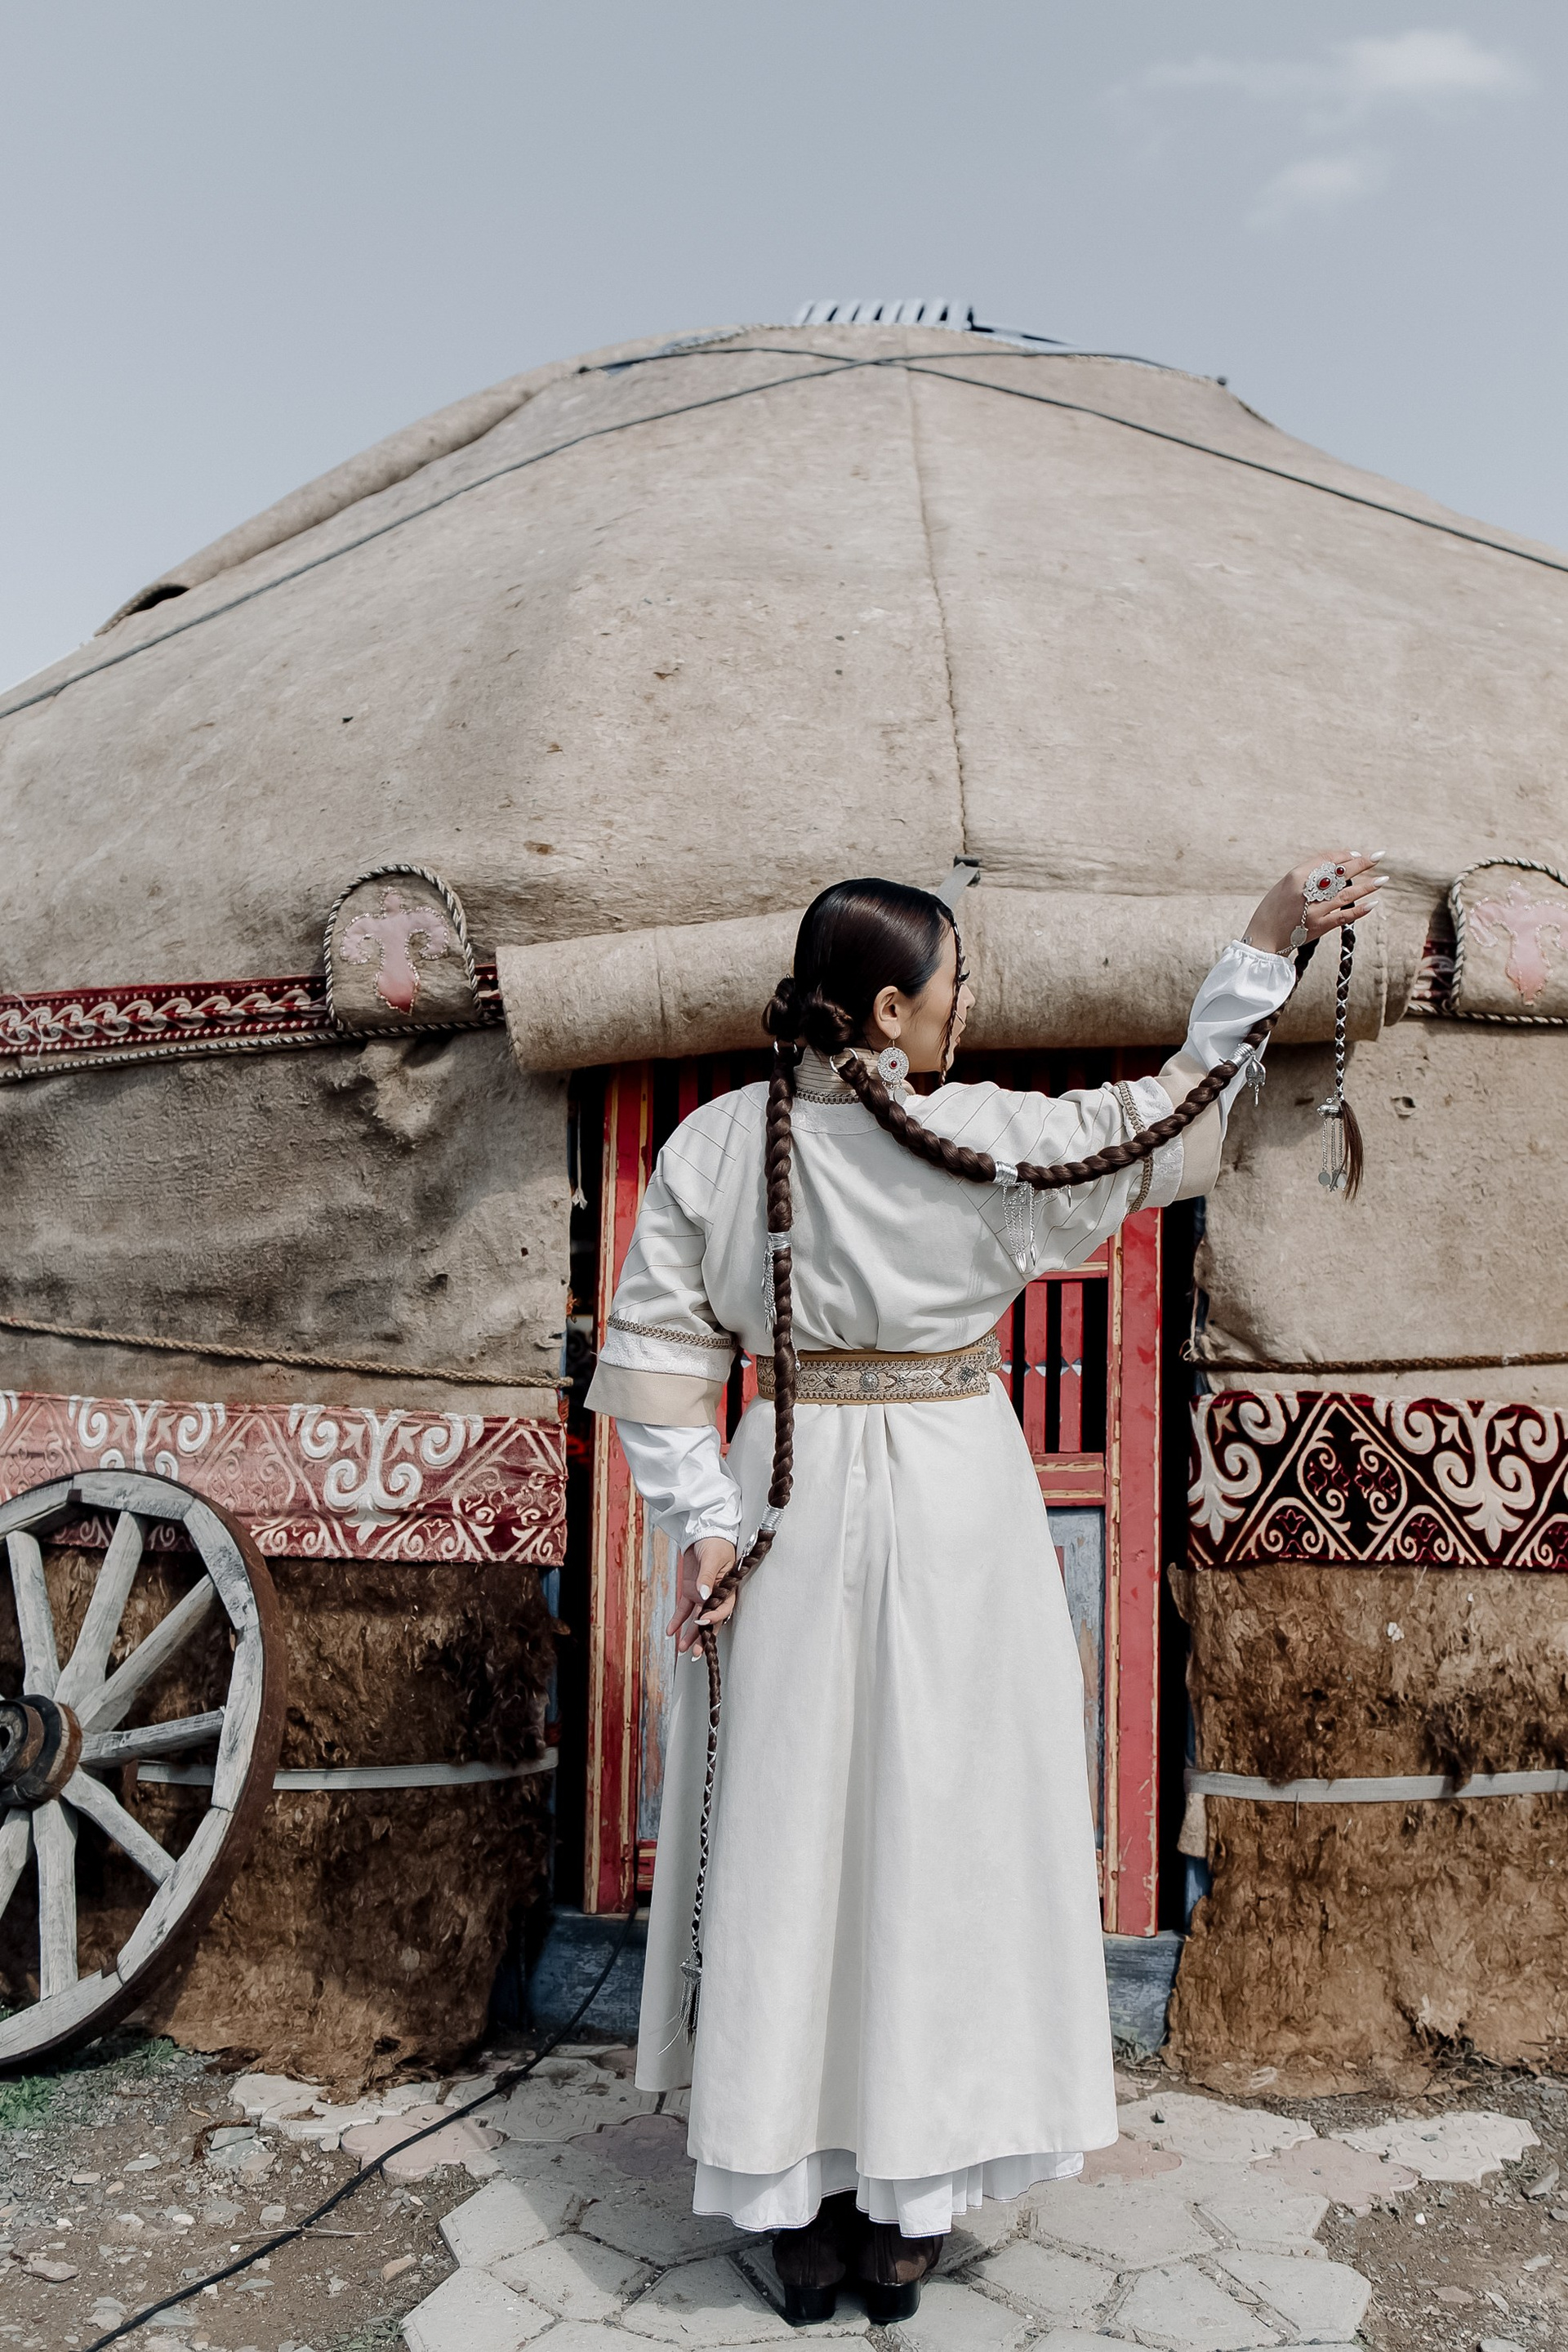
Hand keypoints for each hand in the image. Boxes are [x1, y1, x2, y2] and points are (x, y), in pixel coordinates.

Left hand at [667, 1536, 738, 1653]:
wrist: (705, 1531)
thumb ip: (707, 1578)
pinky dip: (677, 1620)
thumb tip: (704, 1596)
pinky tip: (671, 1632)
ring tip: (682, 1649)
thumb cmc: (716, 1542)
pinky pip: (683, 1609)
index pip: (723, 1608)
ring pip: (696, 1619)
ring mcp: (703, 1595)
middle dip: (703, 1637)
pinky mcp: (691, 1591)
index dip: (714, 1617)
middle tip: (696, 1652)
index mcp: (728, 1587)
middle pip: (711, 1620)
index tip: (703, 1622)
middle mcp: (716, 1595)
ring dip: (690, 1634)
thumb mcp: (713, 1558)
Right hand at [1244, 852, 1386, 957]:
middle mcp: (1306, 891)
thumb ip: (1306, 877)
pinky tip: (1373, 904)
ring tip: (1383, 880)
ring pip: (1347, 894)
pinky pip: (1344, 916)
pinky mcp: (1319, 927)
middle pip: (1340, 873)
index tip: (1356, 855)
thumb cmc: (1272, 911)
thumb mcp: (1284, 886)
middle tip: (1378, 857)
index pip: (1326, 860)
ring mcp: (1314, 910)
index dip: (1343, 856)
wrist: (1262, 938)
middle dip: (1361, 864)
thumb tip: (1334, 870)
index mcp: (1295, 877)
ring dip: (1367, 886)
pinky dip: (1359, 910)